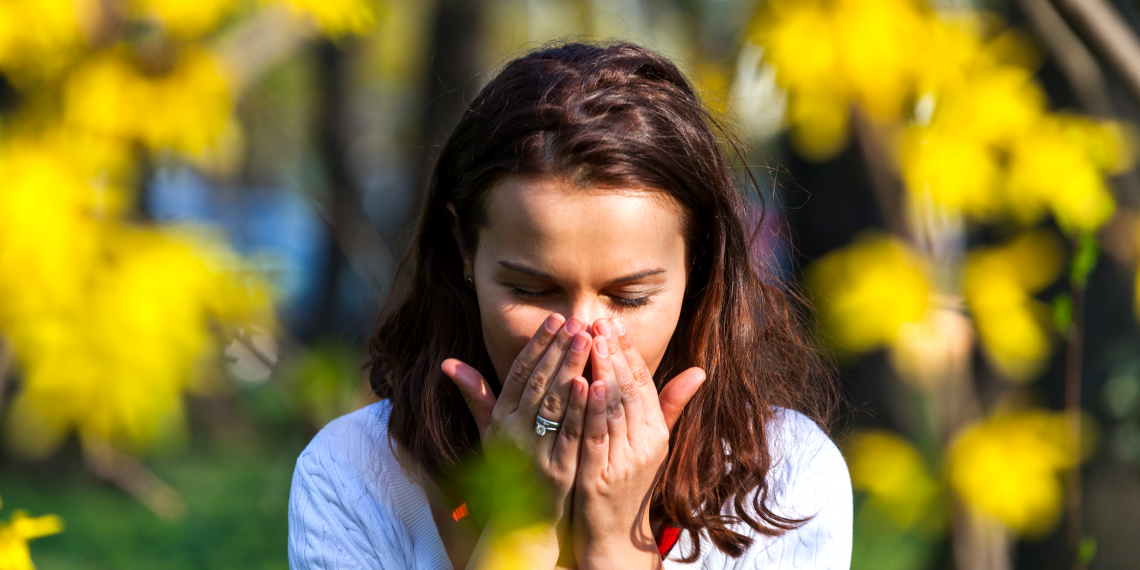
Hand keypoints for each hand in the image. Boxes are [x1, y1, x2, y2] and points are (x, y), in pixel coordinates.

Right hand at [444, 313, 592, 568]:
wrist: (521, 521)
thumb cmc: (509, 468)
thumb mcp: (489, 431)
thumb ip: (475, 395)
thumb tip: (447, 363)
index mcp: (499, 419)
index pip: (518, 374)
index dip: (536, 345)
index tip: (554, 319)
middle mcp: (513, 432)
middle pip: (537, 383)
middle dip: (557, 349)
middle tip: (576, 322)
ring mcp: (534, 452)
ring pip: (552, 404)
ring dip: (570, 370)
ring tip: (587, 341)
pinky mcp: (556, 471)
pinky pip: (568, 435)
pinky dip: (577, 409)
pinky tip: (590, 385)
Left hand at [572, 317, 705, 568]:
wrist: (613, 536)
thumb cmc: (627, 483)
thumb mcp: (652, 443)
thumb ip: (670, 406)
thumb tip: (700, 370)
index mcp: (656, 433)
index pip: (644, 384)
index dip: (629, 352)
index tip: (614, 323)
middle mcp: (645, 445)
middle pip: (630, 391)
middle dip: (614, 353)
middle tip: (599, 321)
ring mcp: (624, 462)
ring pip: (614, 409)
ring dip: (603, 371)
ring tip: (591, 341)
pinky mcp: (600, 477)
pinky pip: (597, 437)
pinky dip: (593, 409)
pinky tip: (585, 384)